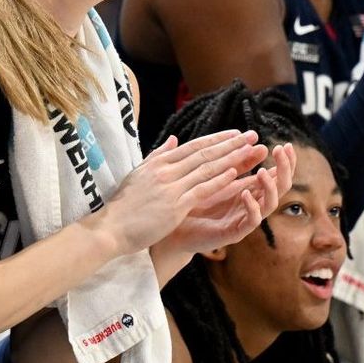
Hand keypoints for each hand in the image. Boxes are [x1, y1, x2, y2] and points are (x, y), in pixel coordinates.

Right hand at [100, 130, 267, 254]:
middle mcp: (166, 170)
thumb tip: (174, 140)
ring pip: (207, 168)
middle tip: (252, 135)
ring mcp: (171, 187)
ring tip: (251, 150)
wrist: (111, 228)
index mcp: (159, 162)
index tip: (235, 134)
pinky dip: (218, 180)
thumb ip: (158, 156)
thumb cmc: (123, 205)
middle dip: (231, 144)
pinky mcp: (175, 206)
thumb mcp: (138, 174)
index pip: (193, 146)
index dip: (216, 139)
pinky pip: (201, 190)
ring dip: (231, 158)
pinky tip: (234, 173)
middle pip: (205, 153)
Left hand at [160, 143, 296, 256]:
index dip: (285, 162)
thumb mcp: (216, 176)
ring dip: (270, 187)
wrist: (175, 228)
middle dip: (284, 170)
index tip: (287, 145)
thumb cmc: (194, 200)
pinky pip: (251, 222)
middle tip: (281, 151)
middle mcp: (252, 204)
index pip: (276, 175)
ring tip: (261, 172)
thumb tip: (253, 139)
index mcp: (250, 189)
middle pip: (279, 188)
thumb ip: (235, 162)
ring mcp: (244, 219)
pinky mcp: (234, 233)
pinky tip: (246, 193)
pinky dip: (252, 207)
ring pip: (270, 205)